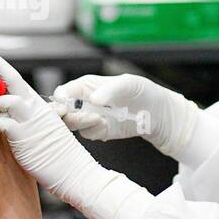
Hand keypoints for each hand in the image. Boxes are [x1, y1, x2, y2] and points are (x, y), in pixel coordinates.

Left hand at [0, 47, 151, 218]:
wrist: (73, 170)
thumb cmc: (54, 152)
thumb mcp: (41, 128)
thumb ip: (23, 117)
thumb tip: (2, 112)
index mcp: (38, 104)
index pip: (15, 78)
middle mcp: (34, 108)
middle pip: (12, 79)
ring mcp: (29, 121)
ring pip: (6, 100)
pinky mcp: (23, 137)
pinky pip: (2, 124)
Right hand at [56, 73, 203, 162]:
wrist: (159, 114)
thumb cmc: (143, 92)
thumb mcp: (129, 84)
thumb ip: (110, 89)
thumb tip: (93, 99)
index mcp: (87, 85)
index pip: (64, 91)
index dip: (60, 98)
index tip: (63, 104)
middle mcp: (84, 101)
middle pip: (62, 109)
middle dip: (66, 113)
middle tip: (80, 114)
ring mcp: (90, 117)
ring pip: (72, 124)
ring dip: (82, 122)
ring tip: (100, 118)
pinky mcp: (98, 131)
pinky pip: (86, 134)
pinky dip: (93, 131)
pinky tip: (106, 125)